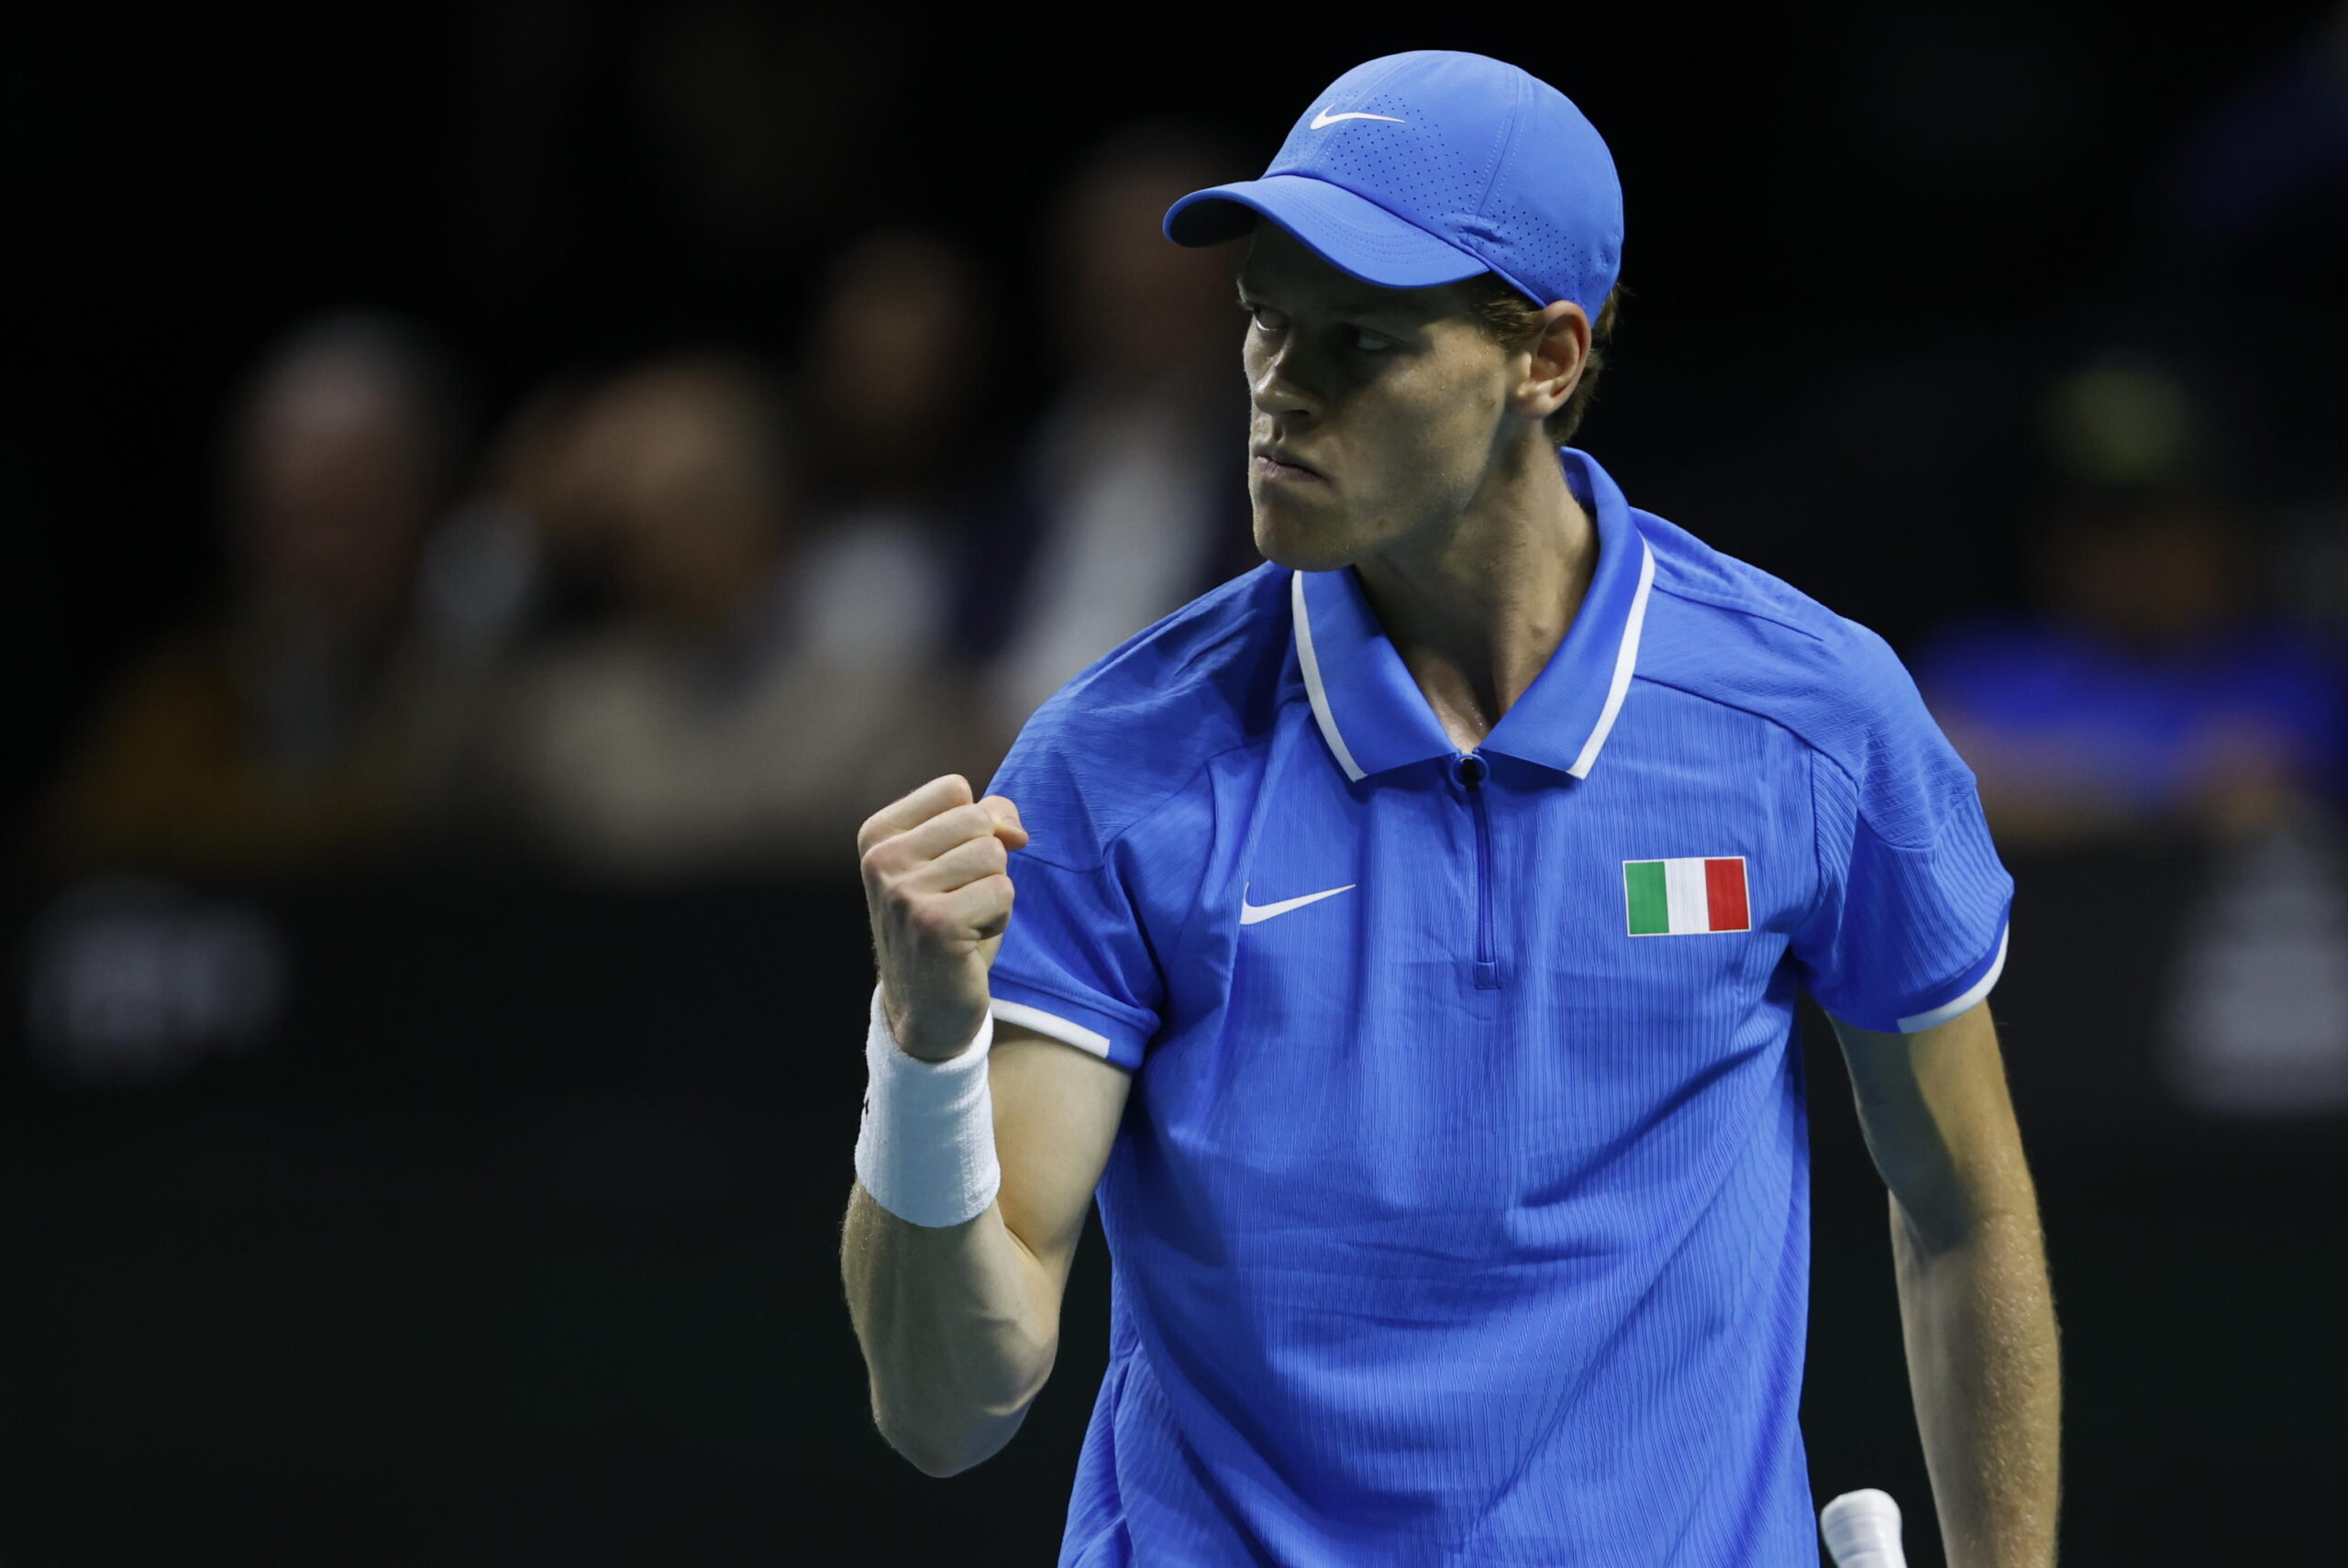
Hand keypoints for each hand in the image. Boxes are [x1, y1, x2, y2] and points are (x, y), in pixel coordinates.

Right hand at [858, 774, 1029, 1060]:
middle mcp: (881, 859)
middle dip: (987, 862)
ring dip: (994, 891)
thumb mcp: (956, 861)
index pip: (954, 789)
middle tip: (960, 901)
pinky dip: (999, 918)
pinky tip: (970, 941)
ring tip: (965, 921)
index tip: (954, 867)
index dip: (976, 825)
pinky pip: (1002, 891)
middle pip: (978, 819)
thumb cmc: (947, 926)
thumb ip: (984, 820)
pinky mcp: (934, 923)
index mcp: (877, 835)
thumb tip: (1013, 828)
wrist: (926, 1007)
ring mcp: (903, 892)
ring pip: (994, 855)